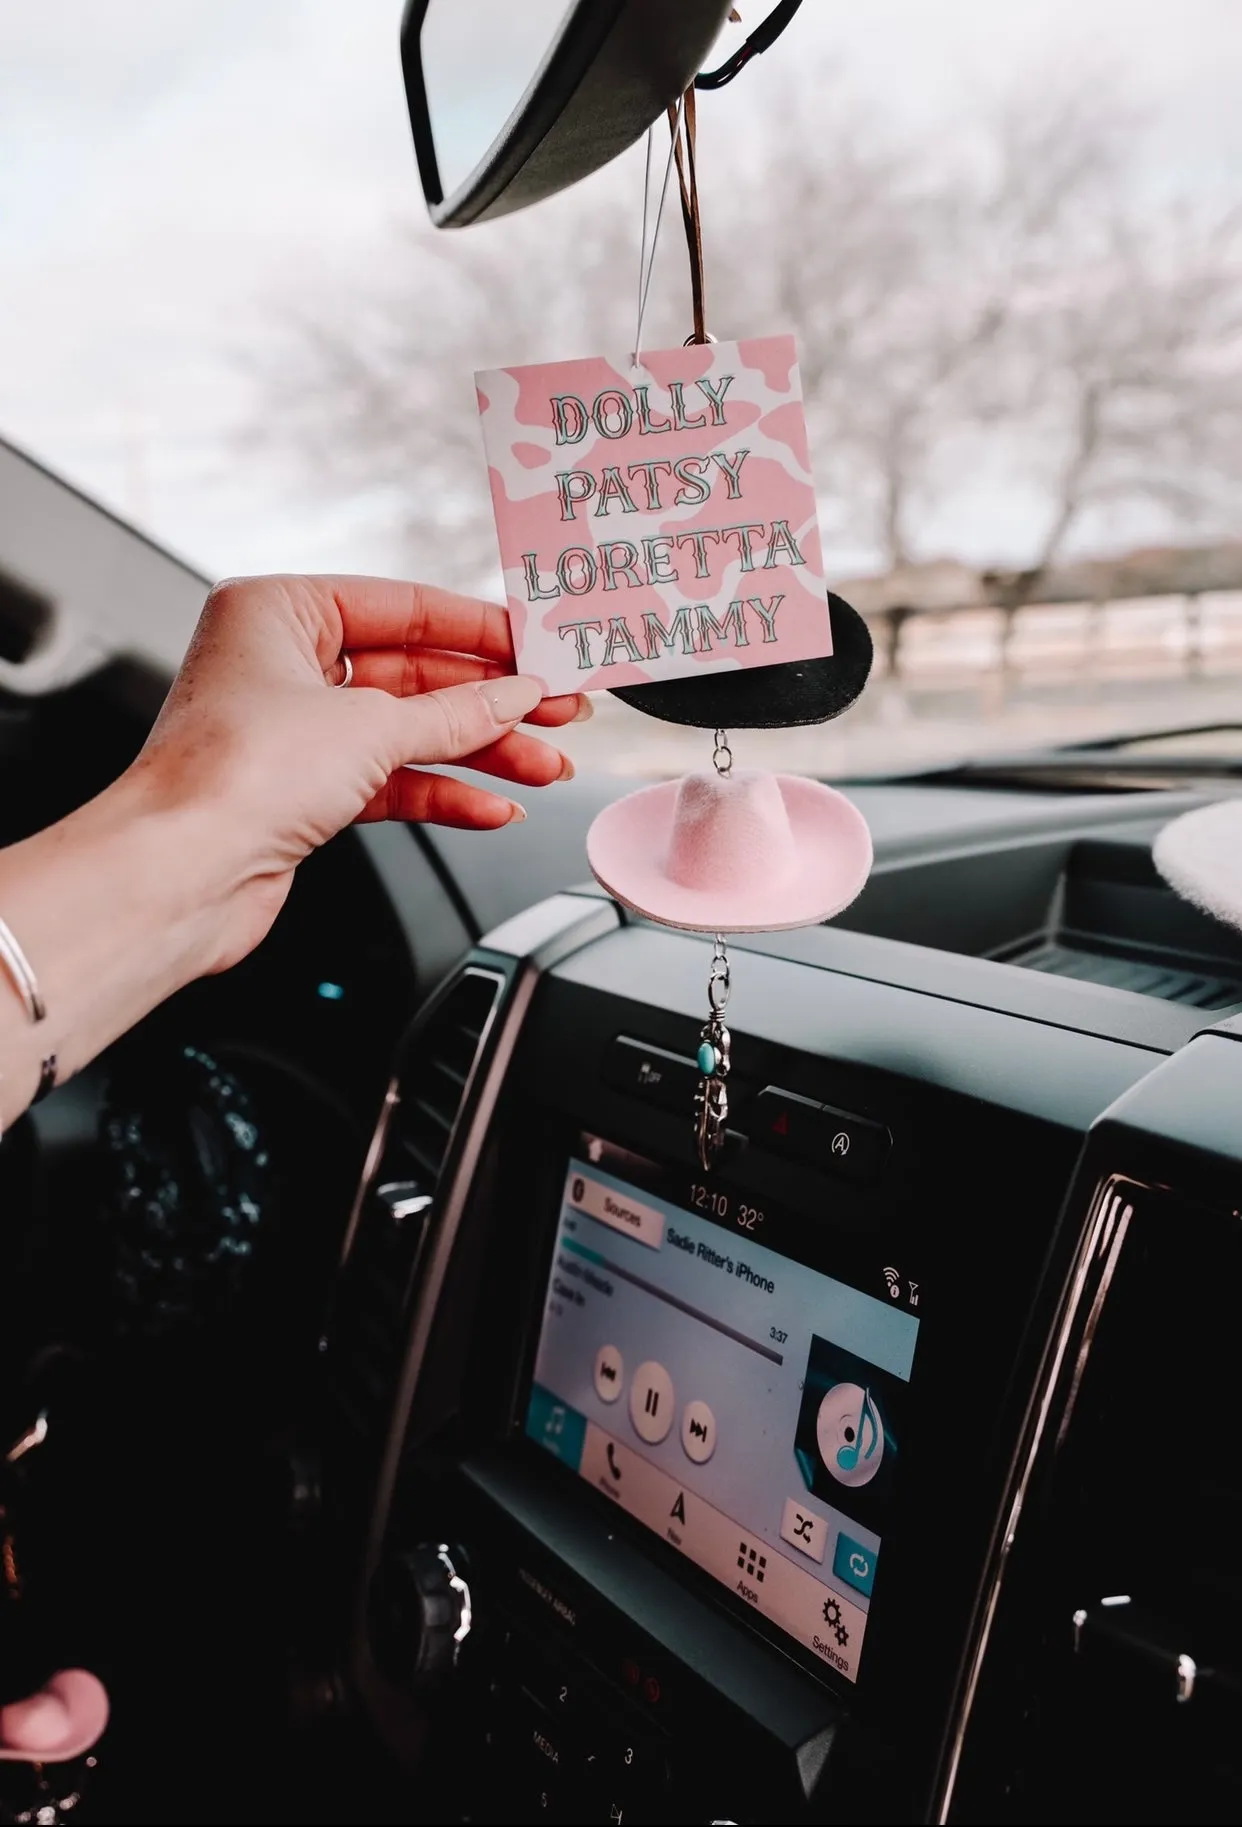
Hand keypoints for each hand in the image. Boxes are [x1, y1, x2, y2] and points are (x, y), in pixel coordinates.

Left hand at [129, 573, 587, 967]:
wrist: (183, 874)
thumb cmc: (234, 776)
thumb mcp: (373, 726)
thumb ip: (458, 712)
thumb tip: (516, 694)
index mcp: (278, 611)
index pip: (403, 607)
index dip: (481, 631)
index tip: (539, 647)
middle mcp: (280, 665)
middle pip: (413, 673)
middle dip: (491, 701)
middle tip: (558, 710)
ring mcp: (291, 731)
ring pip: (408, 732)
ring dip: (481, 752)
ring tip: (545, 765)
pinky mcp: (301, 793)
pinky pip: (390, 781)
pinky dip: (443, 793)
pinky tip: (493, 807)